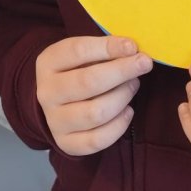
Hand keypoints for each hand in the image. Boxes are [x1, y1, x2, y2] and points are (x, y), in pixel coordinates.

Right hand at [35, 35, 151, 155]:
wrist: (57, 101)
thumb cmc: (77, 70)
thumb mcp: (83, 54)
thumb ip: (104, 50)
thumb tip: (132, 50)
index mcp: (48, 63)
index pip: (77, 51)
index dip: (108, 47)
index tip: (132, 46)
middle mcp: (46, 93)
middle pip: (88, 82)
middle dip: (121, 71)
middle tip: (144, 64)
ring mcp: (54, 121)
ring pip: (95, 113)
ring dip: (122, 97)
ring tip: (133, 85)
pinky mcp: (66, 143)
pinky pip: (98, 140)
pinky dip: (119, 125)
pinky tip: (128, 111)